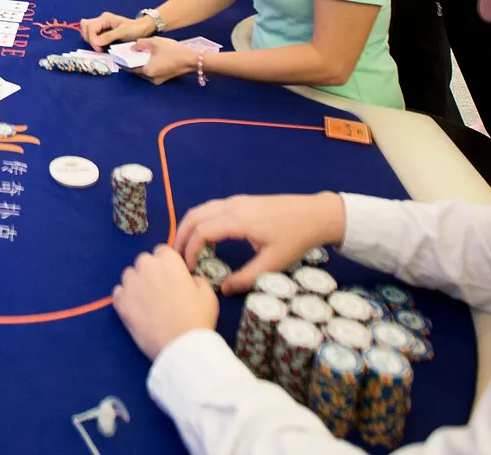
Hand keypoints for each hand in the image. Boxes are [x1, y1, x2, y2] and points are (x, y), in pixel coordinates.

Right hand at [79, 11, 152, 49]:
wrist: (142, 28)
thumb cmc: (135, 29)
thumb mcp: (123, 33)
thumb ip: (108, 37)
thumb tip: (95, 42)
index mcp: (105, 18)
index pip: (90, 27)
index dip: (92, 39)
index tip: (99, 49)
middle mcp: (101, 19)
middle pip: (85, 26)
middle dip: (89, 39)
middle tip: (99, 48)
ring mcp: (101, 24)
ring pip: (86, 29)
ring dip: (89, 39)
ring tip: (99, 47)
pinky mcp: (101, 29)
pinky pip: (91, 33)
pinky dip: (92, 40)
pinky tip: (100, 45)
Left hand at [113, 243, 219, 360]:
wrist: (182, 346)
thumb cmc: (197, 319)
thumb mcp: (208, 294)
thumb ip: (197, 279)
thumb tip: (190, 278)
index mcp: (169, 261)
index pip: (162, 251)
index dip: (167, 264)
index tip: (171, 277)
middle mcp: (147, 267)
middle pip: (144, 261)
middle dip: (150, 271)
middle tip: (160, 290)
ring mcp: (131, 284)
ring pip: (129, 275)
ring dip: (137, 283)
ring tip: (147, 301)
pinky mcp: (121, 302)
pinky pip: (119, 293)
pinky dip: (125, 298)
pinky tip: (136, 310)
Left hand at [127, 36, 198, 84]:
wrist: (192, 60)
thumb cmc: (173, 51)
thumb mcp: (155, 42)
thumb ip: (141, 44)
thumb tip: (132, 47)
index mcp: (147, 71)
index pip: (130, 68)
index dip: (122, 62)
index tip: (116, 57)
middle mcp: (151, 78)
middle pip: (136, 71)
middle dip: (130, 63)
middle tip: (124, 55)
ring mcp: (158, 80)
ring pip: (143, 72)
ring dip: (138, 65)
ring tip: (134, 55)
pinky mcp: (163, 78)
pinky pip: (151, 72)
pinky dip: (146, 66)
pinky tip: (146, 58)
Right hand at [172, 192, 346, 294]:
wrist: (315, 214)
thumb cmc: (296, 238)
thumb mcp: (273, 263)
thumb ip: (246, 278)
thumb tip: (222, 290)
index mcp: (238, 220)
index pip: (202, 231)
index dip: (189, 250)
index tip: (187, 268)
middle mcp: (232, 206)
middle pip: (194, 216)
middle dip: (181, 236)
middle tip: (175, 258)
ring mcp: (236, 201)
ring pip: (201, 209)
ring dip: (189, 227)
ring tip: (185, 248)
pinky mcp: (241, 201)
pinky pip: (211, 208)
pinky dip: (200, 222)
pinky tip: (204, 238)